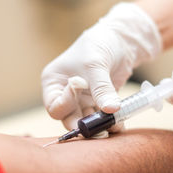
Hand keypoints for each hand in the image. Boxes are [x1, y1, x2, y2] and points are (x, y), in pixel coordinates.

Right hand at [42, 3, 160, 130]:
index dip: (66, 105)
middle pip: (69, 118)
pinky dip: (110, 122)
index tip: (81, 90)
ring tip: (113, 127)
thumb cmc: (98, 45)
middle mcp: (64, 94)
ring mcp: (81, 100)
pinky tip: (120, 124)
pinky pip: (101, 117)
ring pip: (86, 120)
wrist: (119, 40)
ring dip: (99, 126)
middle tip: (100, 132)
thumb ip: (101, 88)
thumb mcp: (96, 65)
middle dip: (84, 125)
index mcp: (53, 82)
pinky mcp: (97, 102)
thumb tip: (110, 110)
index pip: (54, 105)